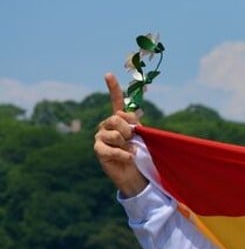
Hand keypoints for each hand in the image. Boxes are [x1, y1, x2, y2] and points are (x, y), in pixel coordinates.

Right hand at [93, 73, 148, 196]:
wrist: (135, 174)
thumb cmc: (140, 154)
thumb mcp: (142, 136)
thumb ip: (136, 123)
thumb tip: (136, 111)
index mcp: (119, 119)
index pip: (116, 101)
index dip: (113, 88)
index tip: (108, 74)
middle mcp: (107, 125)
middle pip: (115, 119)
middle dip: (128, 129)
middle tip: (132, 139)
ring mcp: (100, 137)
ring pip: (114, 134)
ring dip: (127, 143)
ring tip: (131, 150)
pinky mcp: (98, 150)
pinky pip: (112, 149)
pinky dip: (125, 154)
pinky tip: (129, 157)